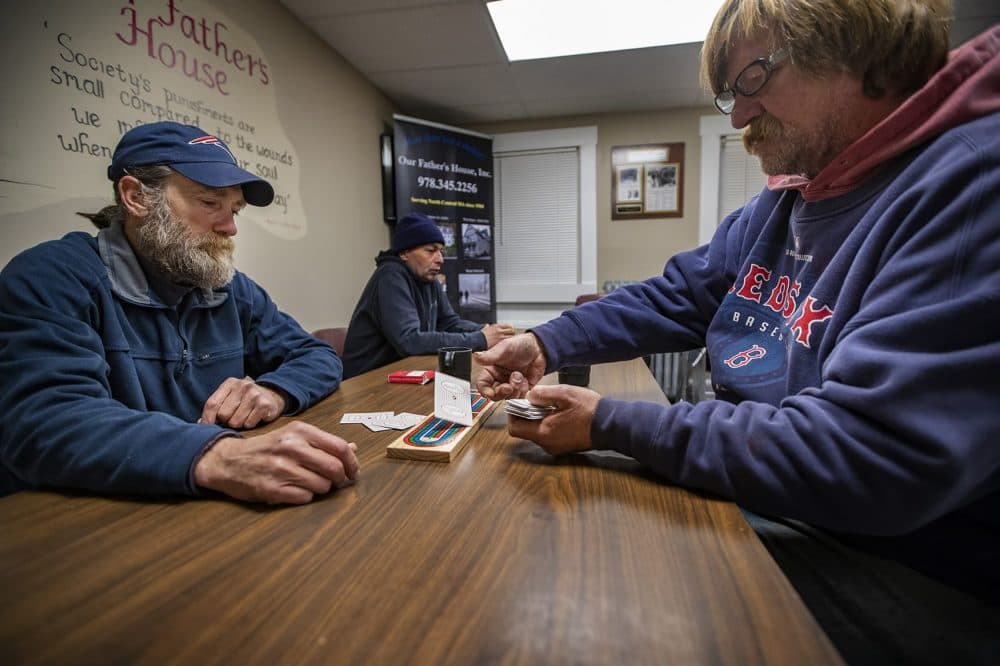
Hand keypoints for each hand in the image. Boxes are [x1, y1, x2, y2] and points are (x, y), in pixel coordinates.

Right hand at [193, 422, 359, 503]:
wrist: (228, 460)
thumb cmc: (266, 448)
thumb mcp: (294, 436)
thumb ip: (323, 443)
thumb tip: (353, 449)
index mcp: (300, 431)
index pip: (339, 447)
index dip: (352, 463)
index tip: (352, 471)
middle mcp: (292, 447)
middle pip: (334, 468)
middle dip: (339, 478)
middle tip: (335, 481)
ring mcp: (282, 469)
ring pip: (322, 486)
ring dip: (321, 488)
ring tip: (310, 483)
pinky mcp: (273, 489)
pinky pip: (305, 498)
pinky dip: (305, 496)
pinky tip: (295, 489)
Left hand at [200, 377, 286, 428]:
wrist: (274, 394)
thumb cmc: (246, 399)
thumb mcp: (231, 397)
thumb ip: (216, 407)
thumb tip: (200, 424)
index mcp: (230, 383)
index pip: (212, 403)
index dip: (207, 418)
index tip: (206, 428)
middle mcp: (242, 386)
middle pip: (223, 415)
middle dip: (227, 421)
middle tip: (235, 417)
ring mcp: (254, 395)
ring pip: (236, 422)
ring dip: (239, 424)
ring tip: (245, 417)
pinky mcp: (264, 405)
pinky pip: (249, 424)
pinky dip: (250, 424)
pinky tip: (254, 417)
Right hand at [474, 332, 546, 398]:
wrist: (539, 347)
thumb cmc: (520, 344)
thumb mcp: (504, 348)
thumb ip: (490, 355)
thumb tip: (477, 356)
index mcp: (491, 371)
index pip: (483, 385)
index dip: (485, 391)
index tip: (491, 393)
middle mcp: (499, 380)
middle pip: (495, 395)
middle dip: (502, 392)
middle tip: (508, 386)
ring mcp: (511, 385)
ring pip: (509, 397)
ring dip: (515, 388)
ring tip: (520, 376)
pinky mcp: (522, 389)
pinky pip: (520, 396)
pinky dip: (523, 389)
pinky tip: (526, 378)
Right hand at [481, 322, 515, 346]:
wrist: (477, 341)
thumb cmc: (480, 335)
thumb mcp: (484, 328)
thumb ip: (487, 326)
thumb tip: (487, 325)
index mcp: (497, 326)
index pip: (509, 325)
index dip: (511, 328)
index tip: (511, 330)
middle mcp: (500, 330)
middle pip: (512, 331)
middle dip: (513, 333)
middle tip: (512, 336)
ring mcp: (500, 337)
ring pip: (511, 337)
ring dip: (511, 338)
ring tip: (510, 341)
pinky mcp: (499, 343)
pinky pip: (507, 342)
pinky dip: (508, 342)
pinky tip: (506, 344)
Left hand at [507, 384, 600, 455]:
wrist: (612, 425)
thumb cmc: (590, 409)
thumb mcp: (565, 394)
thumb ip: (543, 394)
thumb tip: (529, 396)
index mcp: (544, 433)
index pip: (515, 428)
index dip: (513, 414)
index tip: (518, 401)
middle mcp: (547, 444)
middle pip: (525, 430)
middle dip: (526, 414)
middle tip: (536, 400)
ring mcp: (556, 447)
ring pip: (537, 432)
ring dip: (538, 418)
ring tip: (549, 404)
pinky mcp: (564, 446)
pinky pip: (548, 435)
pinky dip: (548, 423)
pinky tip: (558, 412)